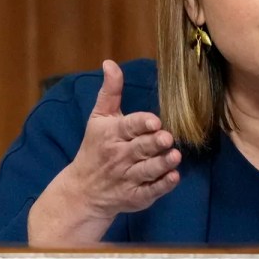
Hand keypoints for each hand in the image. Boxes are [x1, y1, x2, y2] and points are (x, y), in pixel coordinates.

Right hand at [28, 60, 179, 244]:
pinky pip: (150, 191)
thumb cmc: (96, 147)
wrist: (83, 191)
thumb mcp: (99, 118)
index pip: (128, 127)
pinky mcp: (136, 196)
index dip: (142, 123)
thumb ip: (110, 91)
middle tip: (167, 138)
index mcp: (111, 134)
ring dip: (162, 164)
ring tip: (175, 156)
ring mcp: (128, 178)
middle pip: (140, 148)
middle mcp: (119, 156)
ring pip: (147, 170)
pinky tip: (174, 177)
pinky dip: (162, 185)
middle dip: (154, 143)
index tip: (155, 121)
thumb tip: (110, 63)